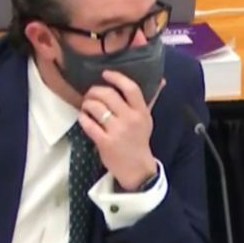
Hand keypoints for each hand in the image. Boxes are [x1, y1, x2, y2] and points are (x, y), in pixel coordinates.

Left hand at [77, 71, 163, 190]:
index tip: (105, 74)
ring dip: (87, 103)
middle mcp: (130, 120)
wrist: (137, 169)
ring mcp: (117, 131)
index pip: (130, 88)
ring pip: (96, 107)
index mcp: (141, 112)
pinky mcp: (105, 142)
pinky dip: (83, 117)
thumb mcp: (147, 119)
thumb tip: (161, 79)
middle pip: (108, 94)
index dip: (116, 77)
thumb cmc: (139, 140)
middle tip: (91, 94)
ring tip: (86, 105)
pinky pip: (88, 124)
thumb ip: (149, 99)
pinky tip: (83, 117)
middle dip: (94, 91)